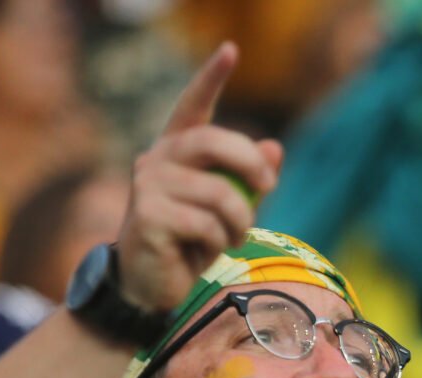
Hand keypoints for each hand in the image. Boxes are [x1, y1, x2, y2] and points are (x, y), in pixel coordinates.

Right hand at [115, 42, 282, 312]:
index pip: (193, 107)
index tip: (231, 50)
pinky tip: (203, 251)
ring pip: (218, 192)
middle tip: (268, 189)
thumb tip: (273, 148)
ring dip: (238, 221)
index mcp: (176, 151)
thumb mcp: (227, 208)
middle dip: (249, 164)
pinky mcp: (147, 216)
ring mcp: (148, 185)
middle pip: (212, 141)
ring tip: (231, 238)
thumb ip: (249, 179)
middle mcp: (157, 159)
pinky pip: (205, 223)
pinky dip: (217, 242)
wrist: (152, 283)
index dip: (211, 78)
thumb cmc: (191, 241)